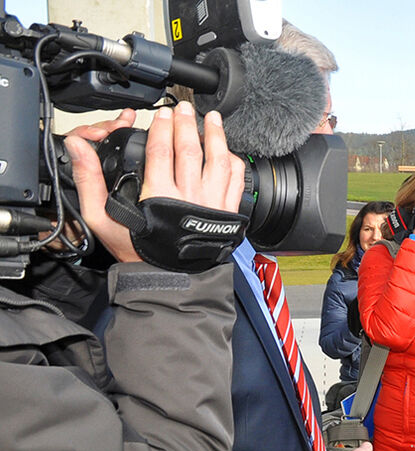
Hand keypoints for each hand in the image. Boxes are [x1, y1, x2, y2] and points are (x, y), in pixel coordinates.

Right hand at [64, 102, 243, 263]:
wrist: (169, 278)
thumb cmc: (138, 250)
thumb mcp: (101, 218)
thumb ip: (89, 180)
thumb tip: (78, 148)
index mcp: (158, 195)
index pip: (161, 150)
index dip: (161, 127)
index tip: (160, 114)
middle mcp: (188, 196)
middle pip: (189, 150)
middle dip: (186, 124)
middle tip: (183, 108)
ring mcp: (211, 204)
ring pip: (217, 162)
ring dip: (215, 136)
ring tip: (212, 118)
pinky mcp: (227, 212)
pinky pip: (235, 182)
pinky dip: (232, 163)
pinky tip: (227, 150)